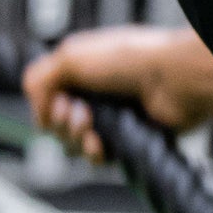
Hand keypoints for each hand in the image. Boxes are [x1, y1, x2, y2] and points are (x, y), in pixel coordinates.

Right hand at [22, 26, 212, 161]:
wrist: (175, 80)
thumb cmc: (130, 60)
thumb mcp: (71, 56)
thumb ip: (38, 79)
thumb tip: (38, 111)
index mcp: (80, 67)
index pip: (45, 96)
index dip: (45, 105)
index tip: (58, 101)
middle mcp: (94, 91)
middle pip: (56, 123)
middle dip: (61, 122)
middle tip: (80, 112)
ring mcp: (111, 116)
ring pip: (74, 143)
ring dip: (76, 138)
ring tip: (91, 128)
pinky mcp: (127, 138)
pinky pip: (98, 157)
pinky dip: (94, 153)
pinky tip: (100, 145)